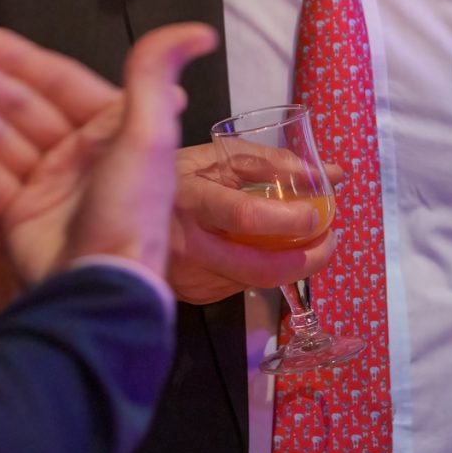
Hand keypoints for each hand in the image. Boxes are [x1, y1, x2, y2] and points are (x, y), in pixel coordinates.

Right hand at [0, 22, 216, 289]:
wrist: (102, 288)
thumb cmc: (129, 208)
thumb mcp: (149, 135)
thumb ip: (156, 76)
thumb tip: (202, 32)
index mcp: (112, 130)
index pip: (56, 82)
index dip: (16, 59)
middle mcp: (79, 155)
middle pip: (19, 107)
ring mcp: (47, 186)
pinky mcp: (20, 217)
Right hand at [169, 142, 341, 306]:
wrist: (122, 213)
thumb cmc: (173, 177)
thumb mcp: (215, 156)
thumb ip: (272, 162)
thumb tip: (328, 173)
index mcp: (192, 201)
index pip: (245, 216)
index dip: (289, 219)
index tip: (319, 214)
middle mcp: (189, 246)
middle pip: (260, 268)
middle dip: (308, 259)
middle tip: (329, 239)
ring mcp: (190, 277)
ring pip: (255, 281)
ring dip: (290, 263)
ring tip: (303, 238)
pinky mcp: (194, 295)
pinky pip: (240, 285)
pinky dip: (262, 268)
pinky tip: (264, 250)